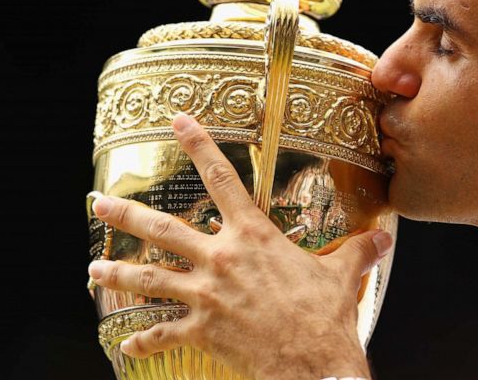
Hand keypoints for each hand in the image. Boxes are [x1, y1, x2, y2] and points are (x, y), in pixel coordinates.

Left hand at [87, 112, 391, 379]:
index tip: (178, 122)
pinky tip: (128, 343)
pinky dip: (144, 340)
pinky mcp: (201, 330)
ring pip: (149, 279)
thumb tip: (384, 238)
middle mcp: (222, 259)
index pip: (223, 179)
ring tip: (93, 271)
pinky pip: (163, 335)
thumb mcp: (342, 275)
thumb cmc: (325, 315)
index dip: (199, 146)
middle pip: (164, 230)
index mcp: (254, 236)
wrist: (312, 362)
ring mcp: (206, 295)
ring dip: (117, 274)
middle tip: (99, 202)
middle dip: (126, 214)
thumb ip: (357, 251)